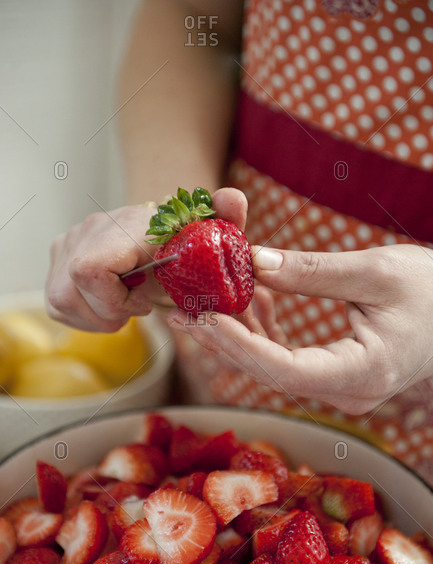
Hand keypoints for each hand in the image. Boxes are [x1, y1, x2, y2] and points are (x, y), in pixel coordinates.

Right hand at [45, 188, 246, 331]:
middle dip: (108, 312)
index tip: (144, 301)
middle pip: (70, 292)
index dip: (114, 299)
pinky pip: (57, 302)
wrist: (163, 228)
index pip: (88, 270)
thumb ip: (226, 217)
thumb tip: (233, 199)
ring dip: (97, 316)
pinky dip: (85, 315)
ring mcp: (67, 243)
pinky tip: (110, 305)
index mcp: (124, 226)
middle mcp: (88, 230)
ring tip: (126, 306)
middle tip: (138, 306)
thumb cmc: (186, 241)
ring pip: (60, 300)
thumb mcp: (212, 236)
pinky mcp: (58, 259)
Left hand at [167, 243, 432, 414]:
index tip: (200, 318)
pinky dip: (266, 331)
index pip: (286, 371)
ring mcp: (342, 389)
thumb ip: (312, 271)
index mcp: (365, 373)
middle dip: (224, 340)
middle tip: (181, 309)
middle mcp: (349, 393)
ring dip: (241, 332)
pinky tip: (252, 297)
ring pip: (274, 367)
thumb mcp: (377, 270)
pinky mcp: (335, 376)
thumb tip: (252, 261)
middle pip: (270, 373)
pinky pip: (288, 359)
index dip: (239, 346)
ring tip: (205, 297)